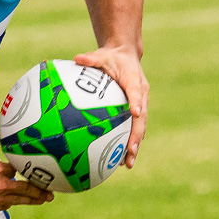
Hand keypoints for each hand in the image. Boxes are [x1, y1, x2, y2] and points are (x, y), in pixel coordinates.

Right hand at [0, 106, 52, 218]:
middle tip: (50, 193)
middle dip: (39, 190)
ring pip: (18, 201)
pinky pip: (1, 208)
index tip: (37, 167)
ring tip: (42, 201)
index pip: (18, 168)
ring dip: (31, 200)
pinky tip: (11, 205)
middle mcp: (1, 188)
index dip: (26, 168)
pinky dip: (8, 205)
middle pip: (26, 189)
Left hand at [73, 45, 148, 168]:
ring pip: (140, 127)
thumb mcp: (101, 55)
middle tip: (131, 151)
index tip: (134, 113)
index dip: (136, 102)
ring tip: (128, 163)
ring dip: (135, 145)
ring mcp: (141, 104)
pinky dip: (130, 143)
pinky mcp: (137, 111)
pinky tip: (121, 159)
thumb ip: (91, 58)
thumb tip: (77, 58)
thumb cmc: (112, 57)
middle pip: (142, 118)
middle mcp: (141, 94)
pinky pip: (134, 128)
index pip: (136, 91)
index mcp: (134, 79)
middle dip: (137, 136)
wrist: (127, 56)